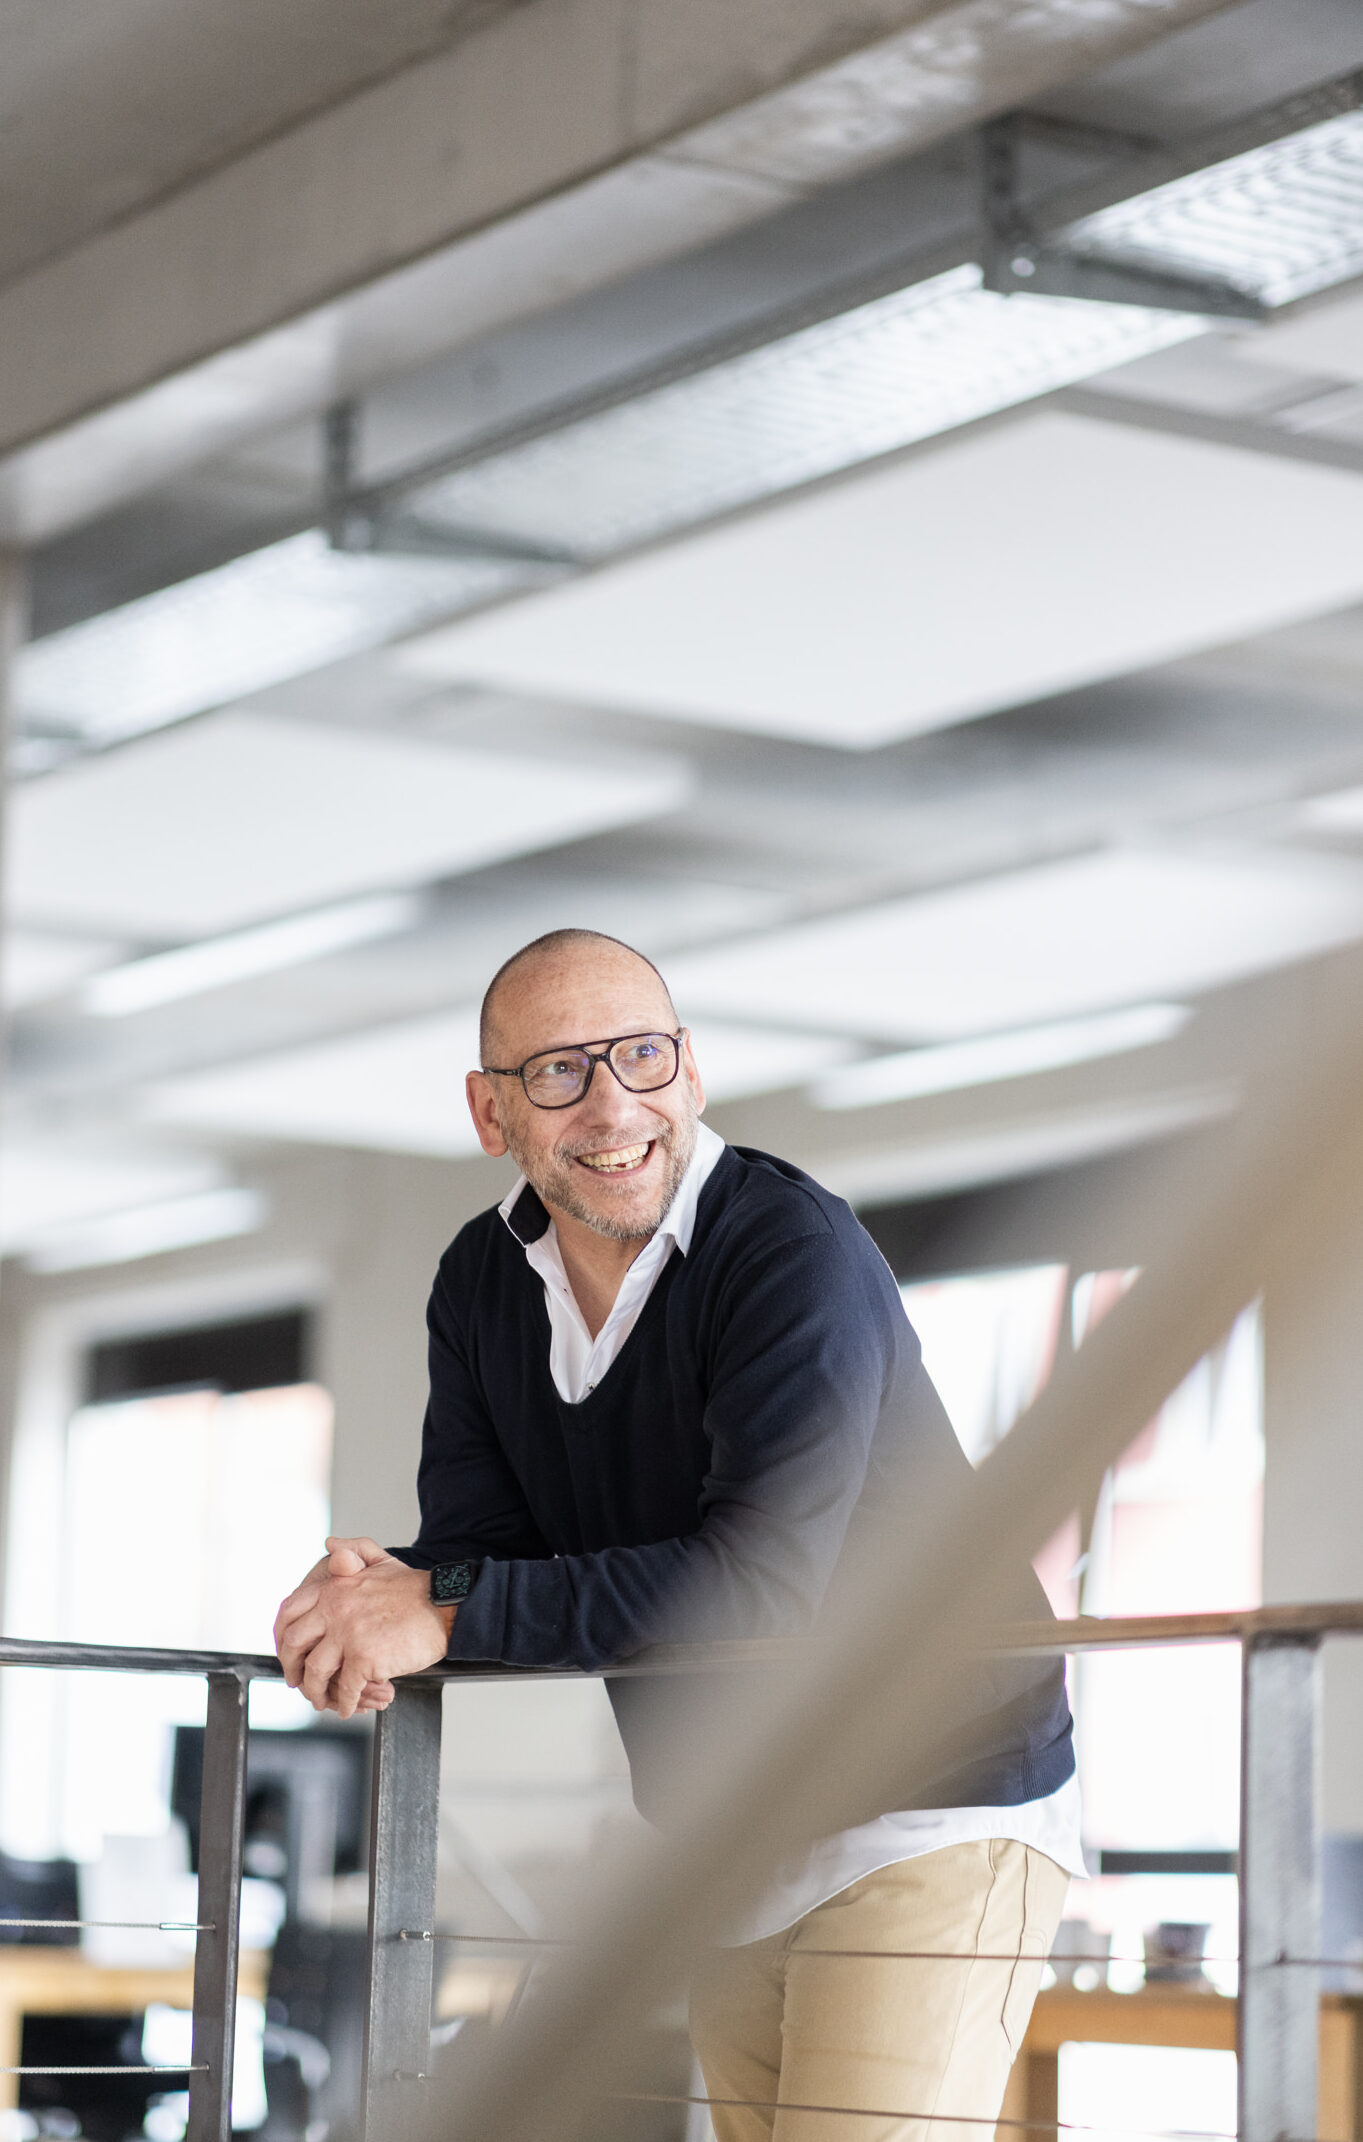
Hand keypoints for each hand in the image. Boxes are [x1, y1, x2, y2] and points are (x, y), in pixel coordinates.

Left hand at [273, 1536, 454, 1719]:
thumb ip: (353, 1551)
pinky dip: (347, 1703)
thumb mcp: (381, 1560)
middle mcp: (335, 1609)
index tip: (288, 1651)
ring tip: (323, 1700)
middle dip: (292, 1668)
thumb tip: (329, 1545)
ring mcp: (348, 1635)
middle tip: (297, 1681)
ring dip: (316, 1692)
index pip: (290, 1611)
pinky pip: (347, 1688)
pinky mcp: (364, 1658)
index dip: (282, 1636)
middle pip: (294, 1644)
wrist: (444, 1606)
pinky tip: (351, 1707)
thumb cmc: (415, 1588)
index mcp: (334, 1587)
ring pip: (316, 1672)